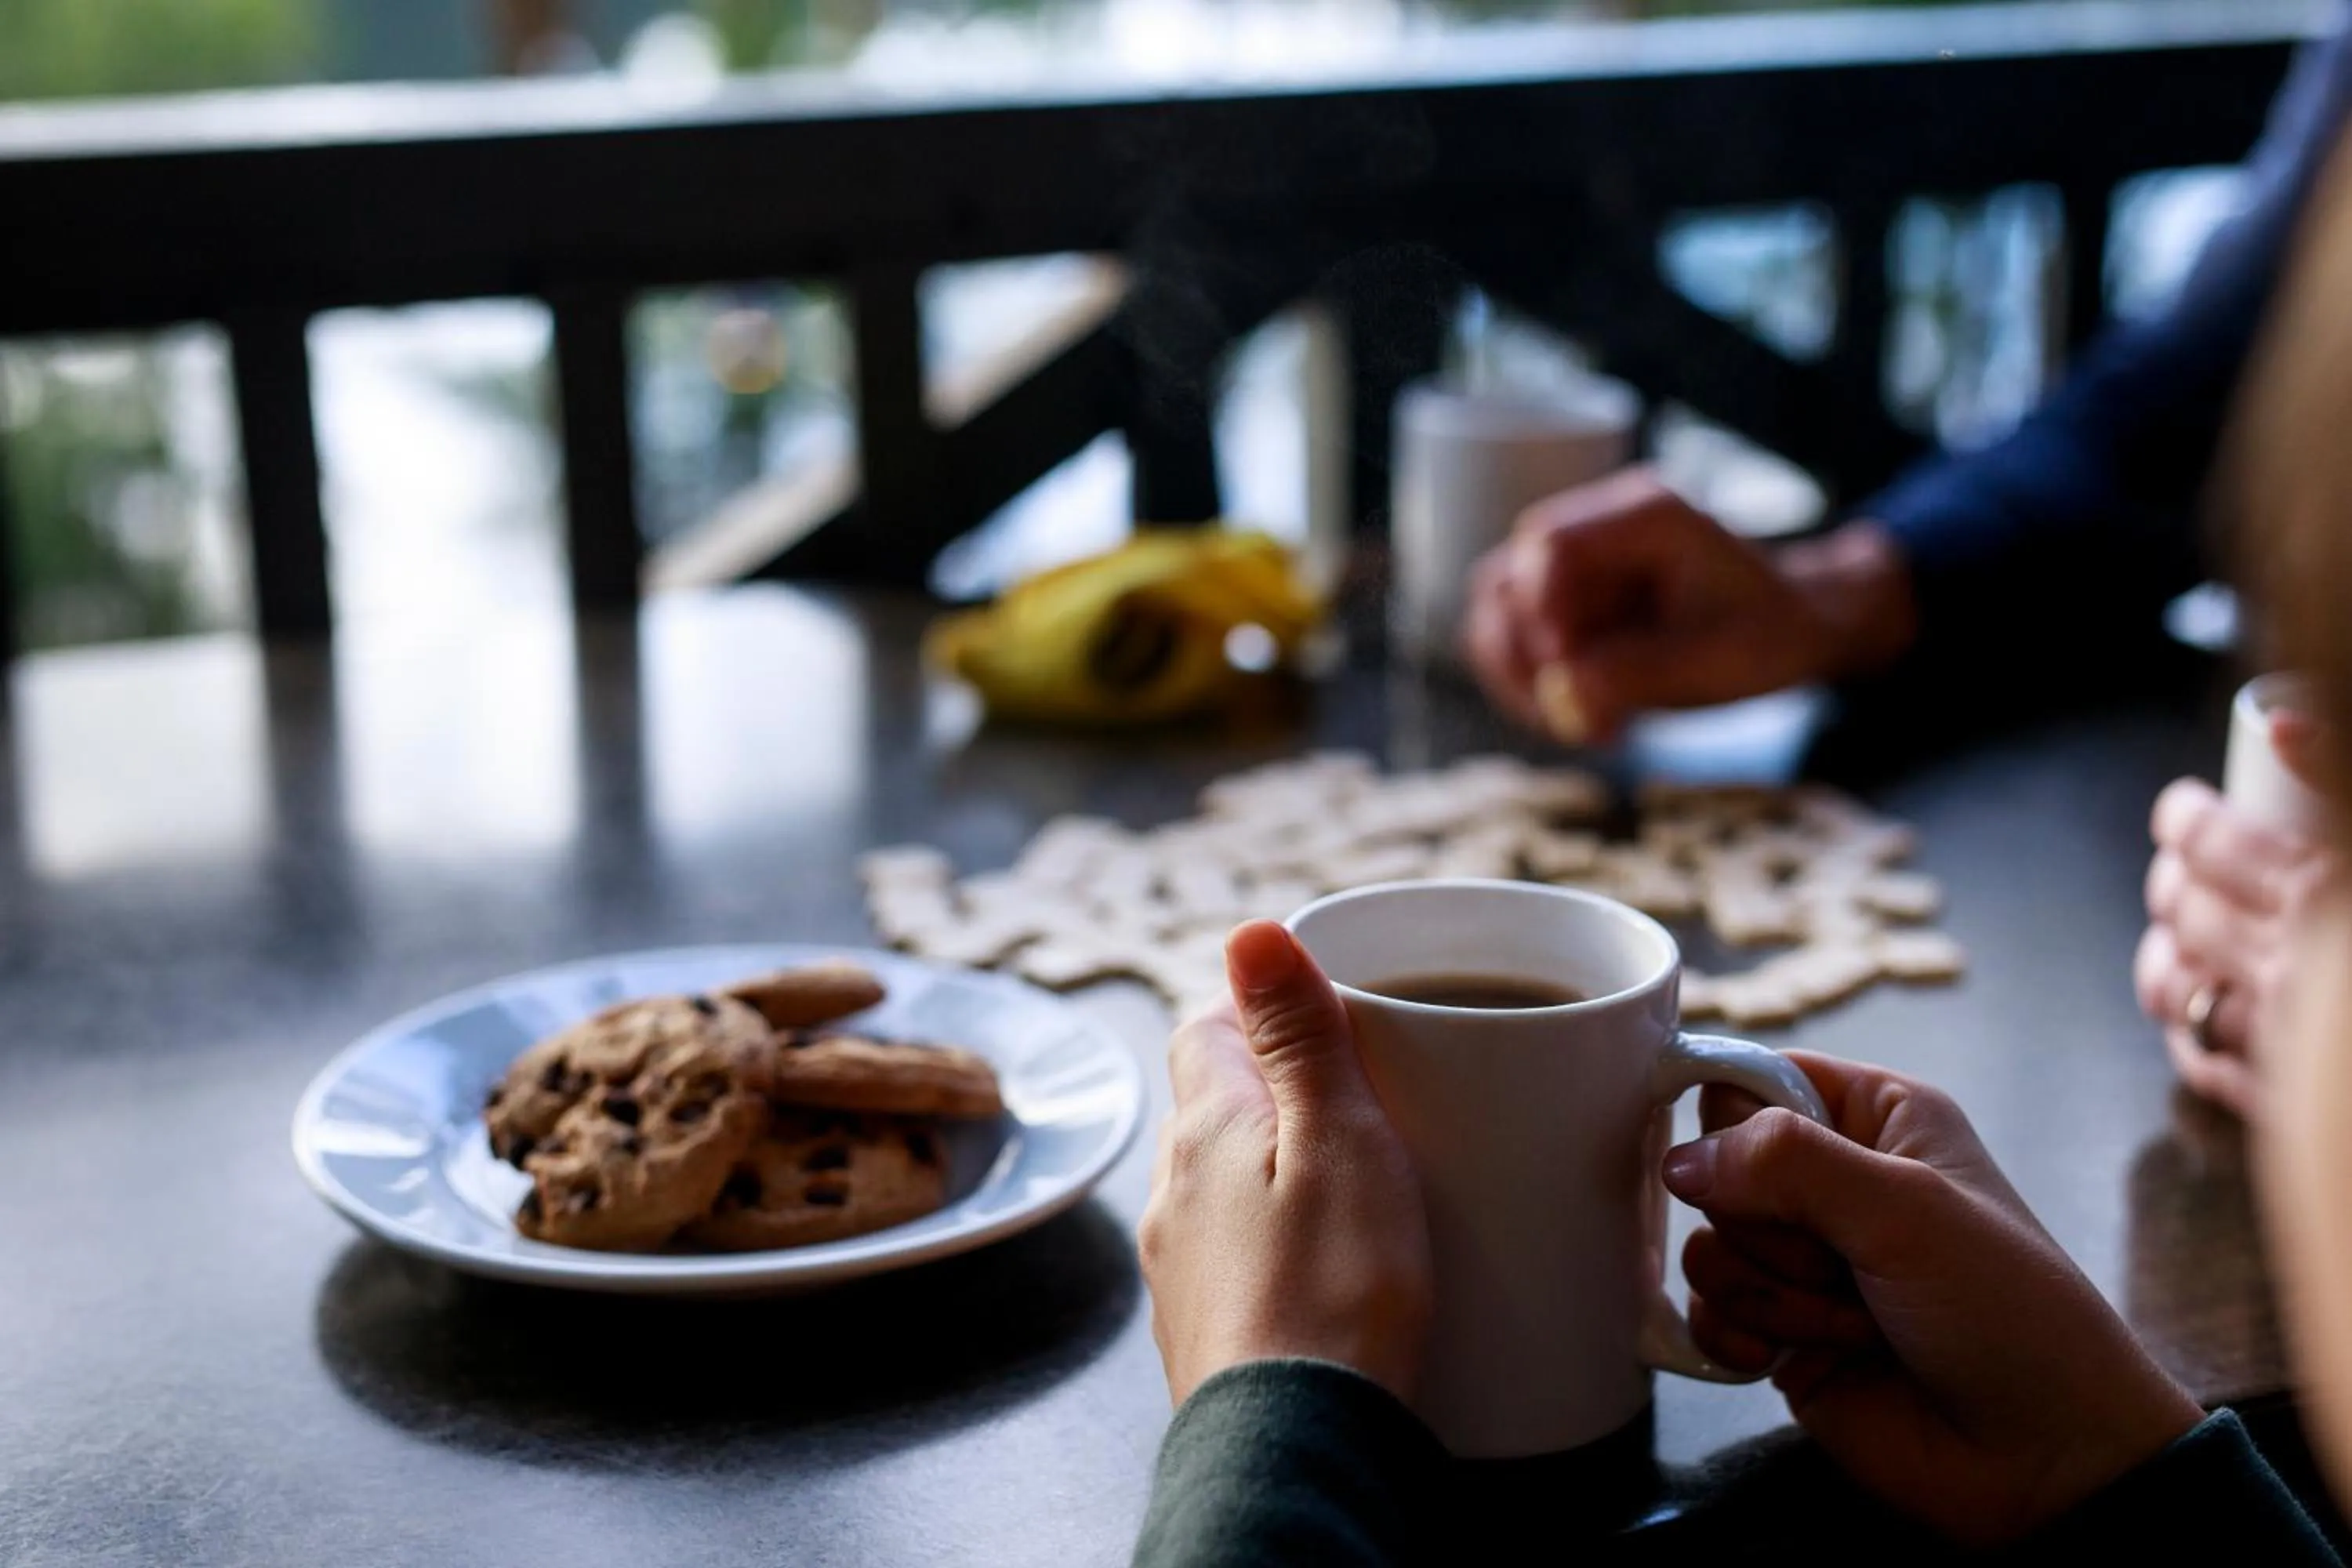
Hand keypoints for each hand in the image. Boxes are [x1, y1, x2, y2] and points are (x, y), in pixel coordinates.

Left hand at [1138, 922, 1432, 1407]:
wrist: (1297, 1451)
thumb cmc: (1333, 1298)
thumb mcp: (1339, 1140)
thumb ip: (1296, 1035)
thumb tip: (1248, 929)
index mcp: (1204, 1129)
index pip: (1203, 1027)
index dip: (1258, 1003)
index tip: (1324, 1004)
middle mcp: (1175, 1191)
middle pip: (1214, 1102)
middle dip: (1278, 1082)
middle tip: (1361, 1086)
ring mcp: (1184, 1266)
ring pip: (1224, 1179)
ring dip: (1277, 1162)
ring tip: (1359, 1174)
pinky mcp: (1208, 1327)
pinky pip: (1237, 1251)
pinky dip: (1277, 1234)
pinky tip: (1332, 1262)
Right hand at [1460, 468, 1916, 741]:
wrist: (1792, 628)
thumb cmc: (1767, 634)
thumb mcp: (1718, 662)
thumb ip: (1639, 674)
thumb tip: (1566, 691)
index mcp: (1644, 515)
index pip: (1547, 544)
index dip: (1540, 613)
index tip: (1568, 676)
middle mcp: (1598, 525)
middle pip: (1506, 577)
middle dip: (1523, 655)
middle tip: (1568, 715)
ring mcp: (1576, 563)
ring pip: (1496, 609)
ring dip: (1517, 676)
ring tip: (1574, 724)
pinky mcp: (1566, 600)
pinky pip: (1513, 638)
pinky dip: (1527, 684)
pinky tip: (1574, 718)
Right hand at [1665, 1052, 2201, 1546]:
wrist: (2047, 1459)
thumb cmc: (2006, 1313)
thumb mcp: (1907, 1211)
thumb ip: (1786, 1164)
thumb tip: (1677, 1162)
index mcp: (1878, 1119)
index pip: (1757, 1080)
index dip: (1739, 1121)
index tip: (1757, 1171)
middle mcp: (1834, 1183)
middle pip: (1719, 1169)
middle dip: (1773, 1230)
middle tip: (1846, 1268)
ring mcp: (1804, 1265)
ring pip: (1709, 1245)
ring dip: (1771, 1294)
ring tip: (1852, 1326)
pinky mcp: (1782, 1335)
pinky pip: (1704, 1313)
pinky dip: (1735, 1337)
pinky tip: (1783, 1360)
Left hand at [2136, 764, 2333, 1118]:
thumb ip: (2348, 775)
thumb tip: (2282, 727)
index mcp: (2326, 894)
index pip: (2215, 844)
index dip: (2187, 821)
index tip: (2182, 811)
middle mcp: (2290, 964)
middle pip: (2189, 912)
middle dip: (2173, 883)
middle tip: (2177, 869)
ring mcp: (2283, 1040)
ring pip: (2181, 988)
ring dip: (2165, 958)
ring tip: (2174, 938)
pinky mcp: (2286, 1103)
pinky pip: (2208, 1065)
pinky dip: (2190, 1036)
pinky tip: (2197, 1016)